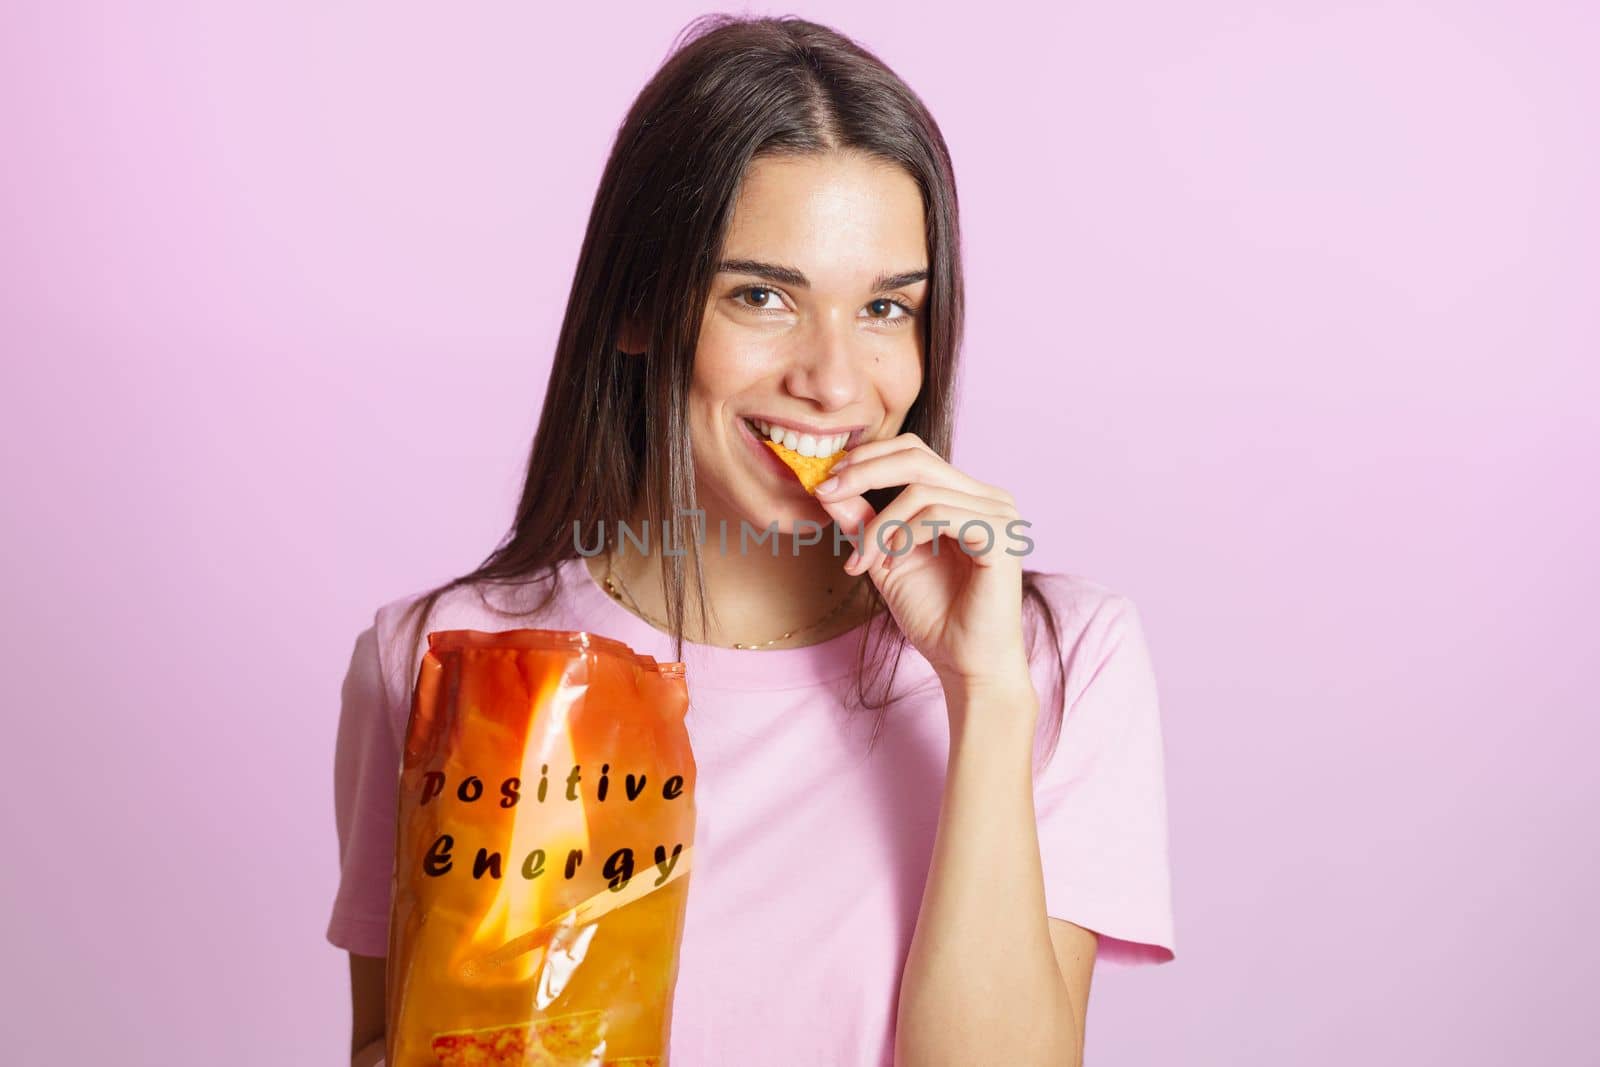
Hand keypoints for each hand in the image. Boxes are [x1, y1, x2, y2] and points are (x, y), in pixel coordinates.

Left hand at [812, 433, 1033, 698]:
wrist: (966, 665)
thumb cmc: (935, 616)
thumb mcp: (884, 559)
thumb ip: (862, 522)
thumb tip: (826, 487)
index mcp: (965, 496)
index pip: (913, 452)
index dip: (868, 459)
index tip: (826, 483)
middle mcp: (987, 497)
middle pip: (916, 456)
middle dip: (863, 472)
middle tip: (826, 494)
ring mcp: (999, 514)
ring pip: (920, 491)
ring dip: (878, 526)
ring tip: (862, 561)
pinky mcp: (1000, 537)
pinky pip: (939, 515)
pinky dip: (903, 536)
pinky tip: (888, 565)